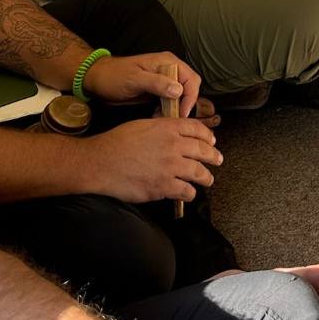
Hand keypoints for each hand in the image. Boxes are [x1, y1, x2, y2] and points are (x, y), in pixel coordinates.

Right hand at [81, 116, 221, 203]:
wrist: (100, 163)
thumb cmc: (116, 143)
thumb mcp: (143, 125)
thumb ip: (163, 129)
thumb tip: (174, 134)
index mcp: (168, 128)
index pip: (197, 129)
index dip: (207, 136)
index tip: (212, 141)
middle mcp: (173, 146)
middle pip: (203, 150)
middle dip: (213, 156)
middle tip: (218, 160)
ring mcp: (170, 167)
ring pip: (198, 172)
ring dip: (206, 177)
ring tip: (208, 179)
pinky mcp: (164, 186)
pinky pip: (185, 191)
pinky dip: (189, 193)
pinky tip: (188, 194)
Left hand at [83, 51, 200, 116]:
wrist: (98, 80)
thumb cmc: (114, 76)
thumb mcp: (134, 79)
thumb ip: (157, 83)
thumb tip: (178, 90)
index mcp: (167, 62)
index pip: (190, 79)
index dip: (190, 97)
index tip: (182, 113)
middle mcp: (169, 69)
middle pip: (189, 86)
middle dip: (185, 103)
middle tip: (175, 118)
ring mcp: (164, 80)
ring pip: (181, 95)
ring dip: (176, 108)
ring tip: (163, 119)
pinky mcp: (158, 90)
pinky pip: (171, 100)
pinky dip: (168, 110)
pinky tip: (158, 117)